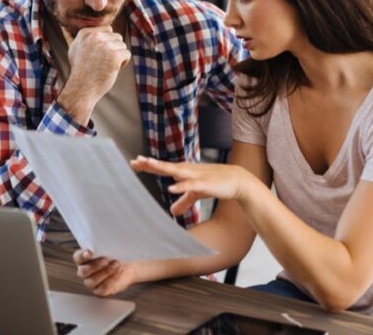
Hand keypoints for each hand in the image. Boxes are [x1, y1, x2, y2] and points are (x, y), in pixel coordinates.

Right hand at [57, 26, 130, 123]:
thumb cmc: (79, 70)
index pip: (108, 29)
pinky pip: (127, 54)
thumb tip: (64, 27)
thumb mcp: (73, 50)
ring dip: (118, 56)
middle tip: (102, 62)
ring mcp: (105, 46)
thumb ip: (75, 37)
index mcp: (85, 33)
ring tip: (106, 66)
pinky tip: (112, 69)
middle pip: (117, 37)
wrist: (81, 89)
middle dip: (113, 49)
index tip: (97, 54)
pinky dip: (123, 63)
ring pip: (122, 46)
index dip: (107, 42)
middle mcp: (95, 37)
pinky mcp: (114, 56)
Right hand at [73, 249, 136, 295]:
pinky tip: (119, 272)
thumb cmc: (114, 255)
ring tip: (117, 264)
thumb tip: (104, 238)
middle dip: (95, 265)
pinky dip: (112, 280)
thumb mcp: (108, 247)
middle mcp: (84, 272)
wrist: (127, 267)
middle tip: (106, 259)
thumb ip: (102, 245)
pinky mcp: (100, 291)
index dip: (82, 256)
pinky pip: (102, 289)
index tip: (90, 252)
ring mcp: (91, 283)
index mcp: (83, 259)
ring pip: (92, 281)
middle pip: (83, 272)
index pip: (77, 258)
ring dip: (105, 272)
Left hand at [130, 156, 257, 215]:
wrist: (238, 181)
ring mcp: (196, 176)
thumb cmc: (216, 184)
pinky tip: (171, 188)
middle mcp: (188, 171)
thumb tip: (172, 211)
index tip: (134, 163)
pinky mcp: (205, 184)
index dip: (149, 165)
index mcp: (184, 172)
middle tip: (135, 161)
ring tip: (149, 164)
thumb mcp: (196, 193)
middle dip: (150, 163)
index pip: (163, 167)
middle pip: (165, 166)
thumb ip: (184, 201)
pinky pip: (191, 185)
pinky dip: (181, 186)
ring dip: (163, 167)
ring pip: (176, 171)